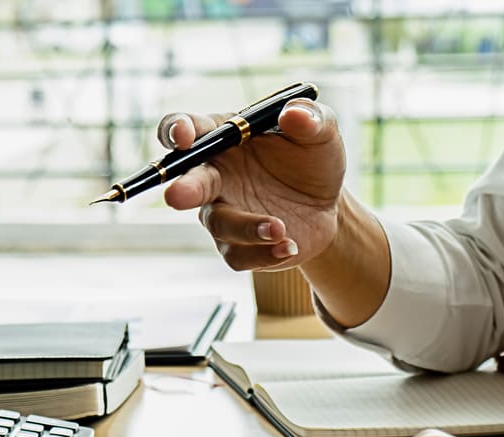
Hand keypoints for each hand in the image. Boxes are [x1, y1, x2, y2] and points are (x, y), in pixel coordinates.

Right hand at [159, 100, 344, 271]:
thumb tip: (293, 113)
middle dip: (183, 189)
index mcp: (225, 138)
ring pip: (218, 223)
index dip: (177, 129)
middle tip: (177, 196)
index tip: (184, 135)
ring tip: (280, 228)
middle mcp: (214, 176)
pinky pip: (238, 256)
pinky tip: (289, 246)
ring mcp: (223, 213)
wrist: (327, 206)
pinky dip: (263, 254)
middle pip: (187, 183)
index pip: (188, 128)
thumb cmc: (312, 159)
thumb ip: (310, 117)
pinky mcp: (237, 246)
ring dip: (246, 227)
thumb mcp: (321, 132)